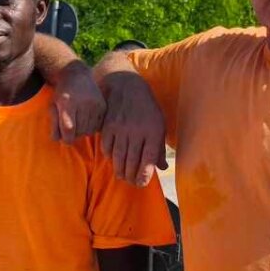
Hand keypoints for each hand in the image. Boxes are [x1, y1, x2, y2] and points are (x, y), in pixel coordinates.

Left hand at [50, 60, 106, 142]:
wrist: (77, 75)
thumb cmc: (62, 93)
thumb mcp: (53, 106)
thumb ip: (54, 124)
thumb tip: (58, 139)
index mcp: (68, 103)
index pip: (68, 128)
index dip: (66, 138)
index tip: (64, 138)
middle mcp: (83, 103)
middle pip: (79, 132)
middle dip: (73, 134)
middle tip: (70, 128)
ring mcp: (95, 104)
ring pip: (89, 130)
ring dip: (82, 131)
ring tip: (78, 123)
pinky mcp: (103, 106)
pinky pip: (98, 126)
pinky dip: (91, 127)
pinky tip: (86, 120)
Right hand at [100, 71, 167, 186]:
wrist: (127, 87)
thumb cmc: (146, 109)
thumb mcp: (159, 124)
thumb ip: (159, 147)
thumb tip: (162, 168)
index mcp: (153, 130)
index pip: (149, 159)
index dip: (145, 175)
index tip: (142, 183)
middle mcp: (137, 130)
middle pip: (132, 161)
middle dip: (131, 176)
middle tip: (131, 182)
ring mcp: (121, 128)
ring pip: (119, 157)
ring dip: (120, 170)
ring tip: (122, 176)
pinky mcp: (108, 127)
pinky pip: (107, 148)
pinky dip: (110, 157)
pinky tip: (113, 160)